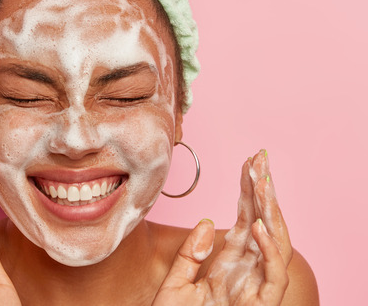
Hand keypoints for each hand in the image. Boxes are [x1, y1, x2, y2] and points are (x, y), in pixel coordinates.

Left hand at [154, 150, 291, 304]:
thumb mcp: (176, 284)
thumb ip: (190, 253)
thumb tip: (209, 221)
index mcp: (229, 262)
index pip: (245, 218)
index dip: (249, 190)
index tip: (249, 161)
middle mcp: (246, 271)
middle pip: (263, 224)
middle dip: (264, 191)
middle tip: (260, 159)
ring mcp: (255, 287)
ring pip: (275, 244)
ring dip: (270, 212)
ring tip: (262, 184)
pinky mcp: (259, 303)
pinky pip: (272, 274)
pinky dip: (268, 250)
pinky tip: (255, 225)